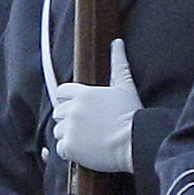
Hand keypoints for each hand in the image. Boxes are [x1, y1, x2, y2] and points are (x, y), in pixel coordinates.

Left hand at [52, 42, 141, 175]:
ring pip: (58, 131)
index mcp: (83, 94)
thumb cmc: (132, 115)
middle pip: (58, 113)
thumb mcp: (125, 87)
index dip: (67, 101)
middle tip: (90, 126)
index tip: (79, 108)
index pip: (61, 93)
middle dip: (70, 119)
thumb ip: (118, 64)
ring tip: (90, 138)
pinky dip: (70, 151)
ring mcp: (69, 128)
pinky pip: (60, 149)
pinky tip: (86, 150)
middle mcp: (72, 109)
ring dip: (70, 135)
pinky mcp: (69, 147)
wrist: (135, 142)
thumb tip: (117, 43)